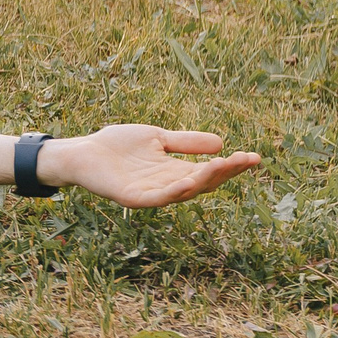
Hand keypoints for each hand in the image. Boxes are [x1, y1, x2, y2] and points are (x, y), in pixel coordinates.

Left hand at [39, 125, 261, 207]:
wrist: (82, 151)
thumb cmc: (117, 145)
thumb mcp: (157, 138)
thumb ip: (185, 143)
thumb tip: (222, 143)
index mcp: (175, 171)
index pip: (209, 171)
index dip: (231, 165)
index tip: (254, 156)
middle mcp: (167, 185)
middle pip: (203, 182)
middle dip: (226, 172)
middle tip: (247, 160)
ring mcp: (151, 194)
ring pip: (185, 191)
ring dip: (205, 179)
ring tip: (225, 166)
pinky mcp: (133, 198)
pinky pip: (158, 198)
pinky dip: (174, 191)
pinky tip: (189, 181)